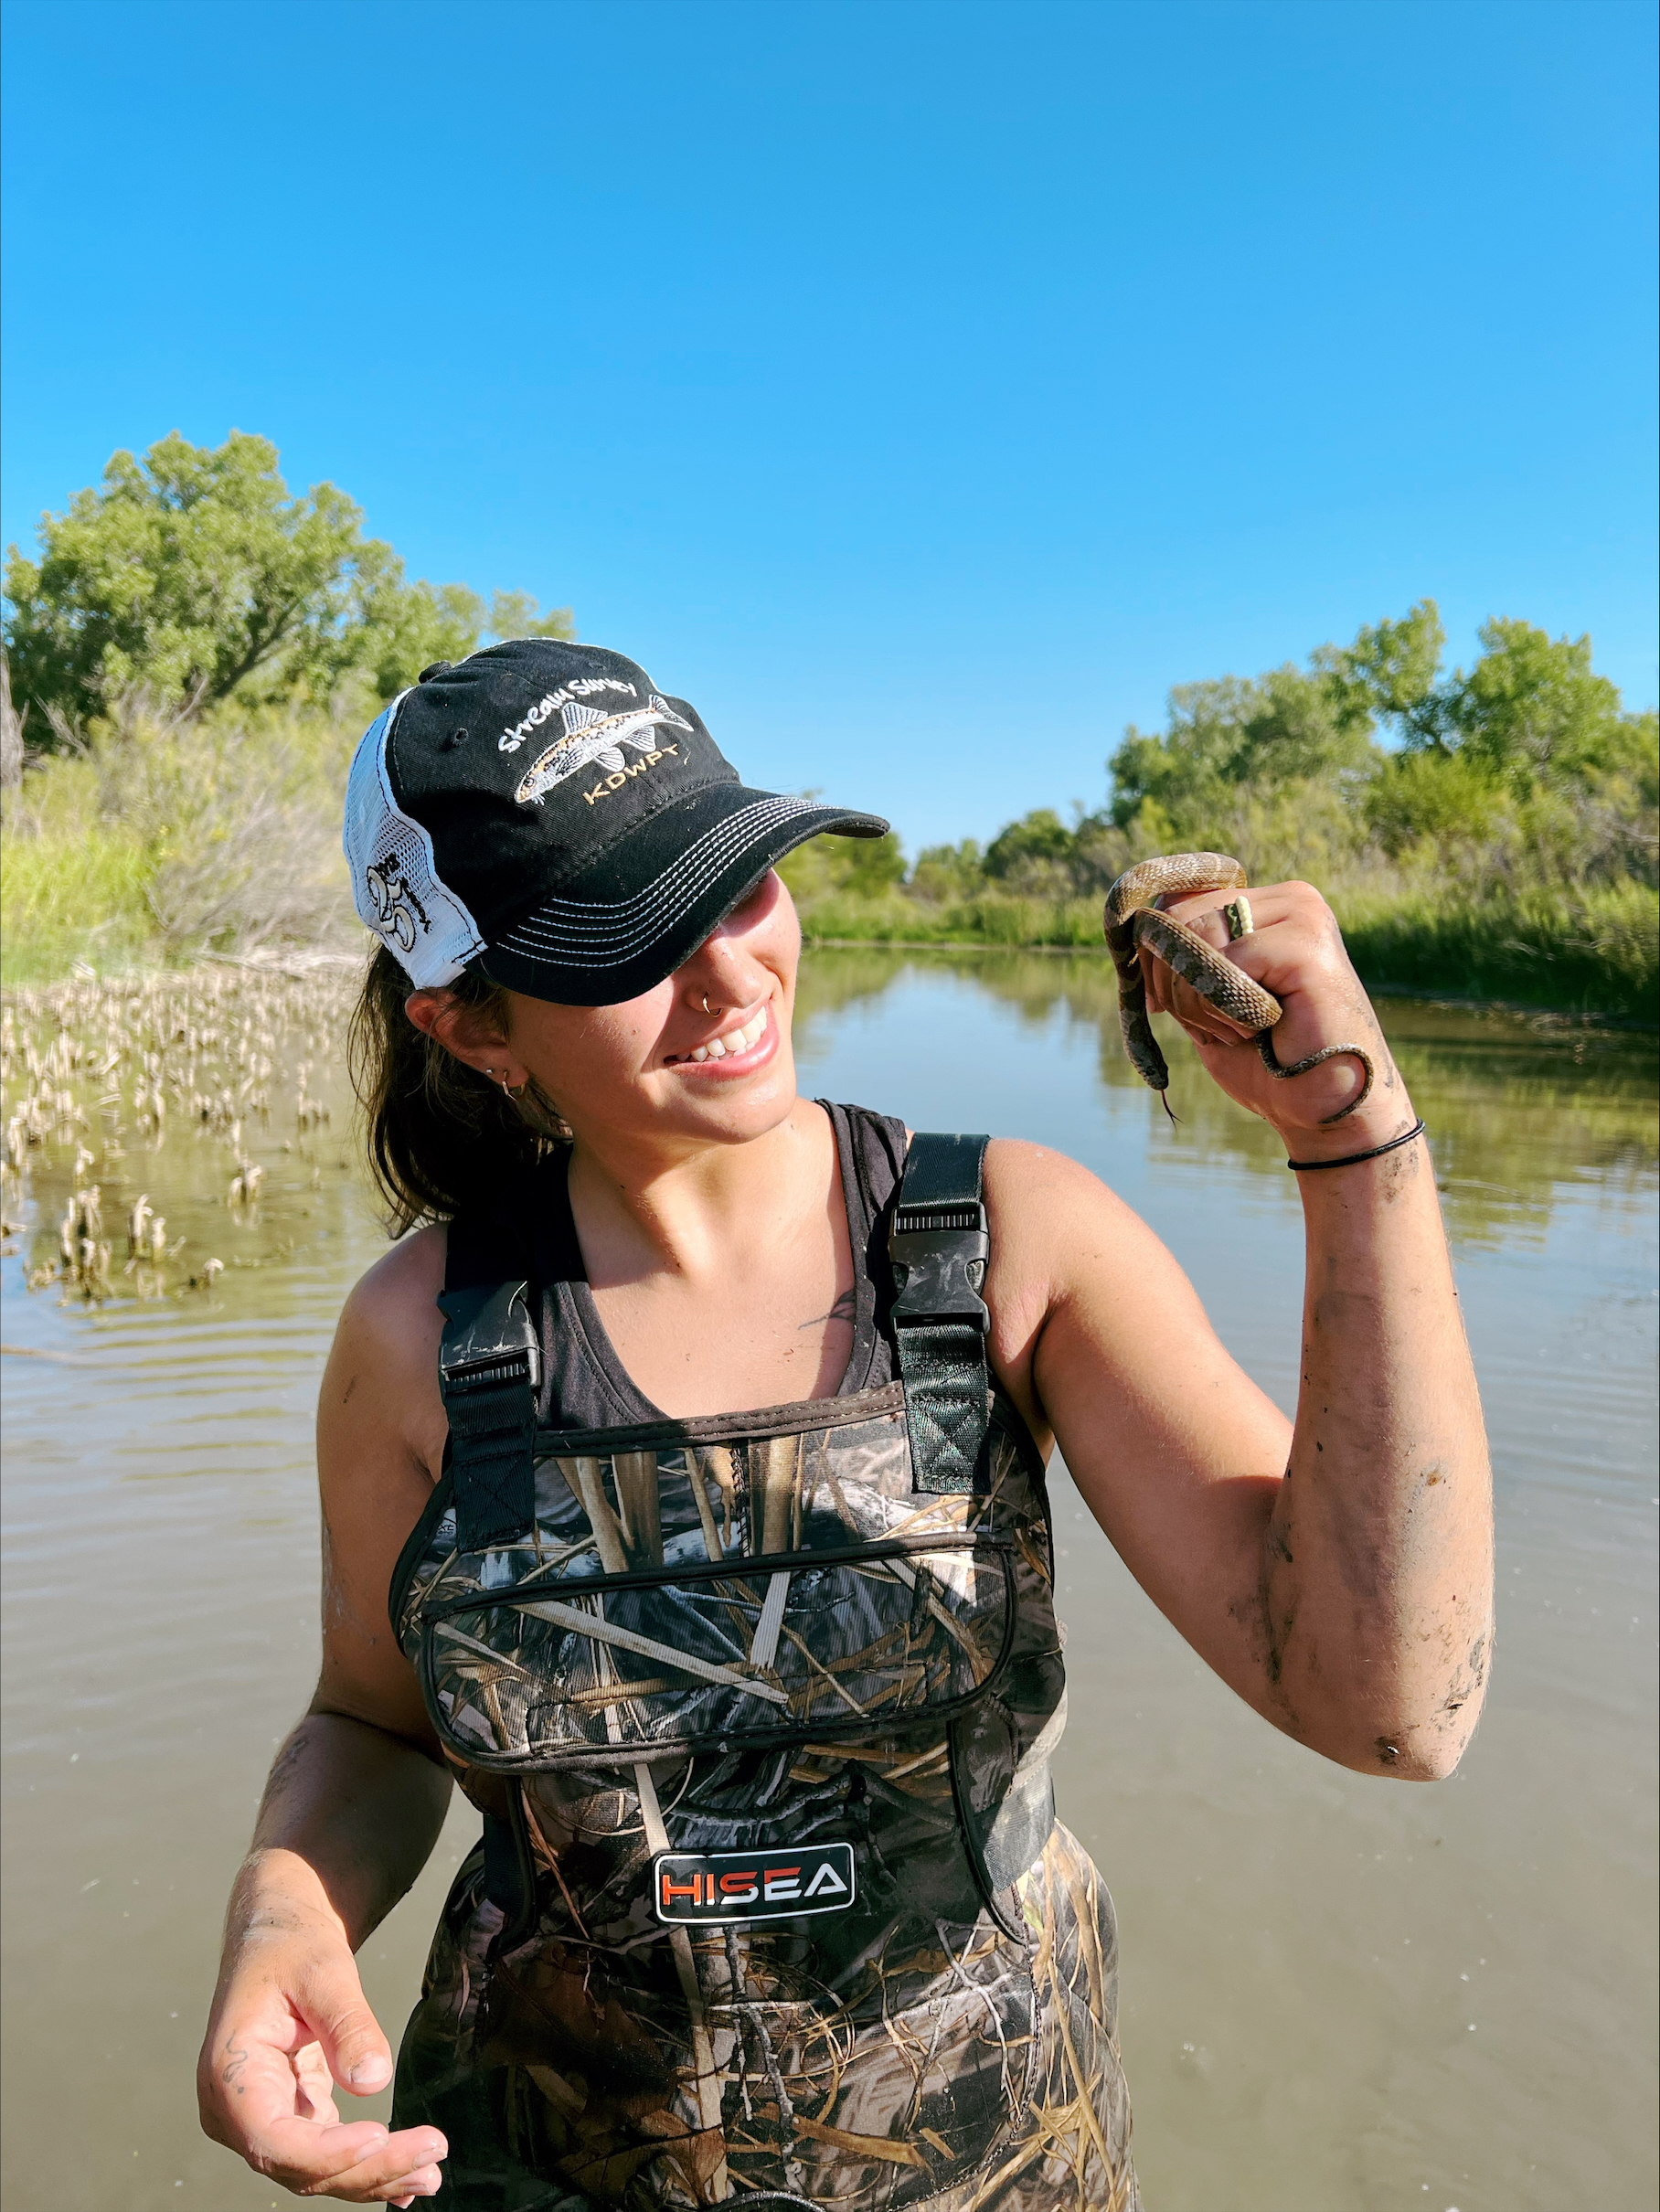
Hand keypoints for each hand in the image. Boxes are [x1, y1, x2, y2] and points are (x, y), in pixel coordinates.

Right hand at [198, 1919, 445, 2203]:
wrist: (279, 1934)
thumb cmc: (291, 1946)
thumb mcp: (323, 1970)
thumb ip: (348, 2025)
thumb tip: (373, 2080)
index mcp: (229, 2074)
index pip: (273, 2139)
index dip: (326, 2152)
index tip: (380, 2136)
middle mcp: (235, 2111)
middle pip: (299, 2165)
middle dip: (366, 2169)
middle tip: (431, 2157)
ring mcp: (260, 2120)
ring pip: (314, 2170)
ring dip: (372, 2175)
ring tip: (429, 2172)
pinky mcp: (290, 2117)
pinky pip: (325, 2154)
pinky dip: (365, 2165)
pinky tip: (408, 2175)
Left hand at [1138, 878, 1414, 1154]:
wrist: (1326, 1110)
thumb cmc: (1268, 1063)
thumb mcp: (1206, 1000)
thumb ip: (1180, 958)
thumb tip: (1137, 928)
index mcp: (1265, 905)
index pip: (1175, 900)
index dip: (1155, 956)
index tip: (1161, 1004)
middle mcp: (1287, 899)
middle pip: (1178, 914)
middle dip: (1171, 982)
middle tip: (1211, 1026)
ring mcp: (1303, 914)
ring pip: (1195, 935)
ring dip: (1197, 1001)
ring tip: (1240, 1031)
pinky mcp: (1307, 944)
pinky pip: (1224, 961)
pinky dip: (1220, 1008)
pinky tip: (1256, 1031)